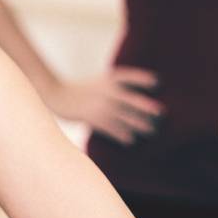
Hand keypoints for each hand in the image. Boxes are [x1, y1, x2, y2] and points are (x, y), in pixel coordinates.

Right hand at [44, 68, 161, 144]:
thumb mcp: (98, 82)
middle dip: (147, 107)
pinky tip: (130, 140)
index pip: (131, 76)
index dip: (144, 79)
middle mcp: (108, 91)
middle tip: (161, 113)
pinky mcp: (94, 118)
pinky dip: (123, 135)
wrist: (56, 94)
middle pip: (133, 100)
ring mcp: (101, 105)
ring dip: (140, 125)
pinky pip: (113, 129)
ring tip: (150, 131)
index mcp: (110, 79)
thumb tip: (133, 99)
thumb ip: (115, 87)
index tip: (157, 82)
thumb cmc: (80, 89)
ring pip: (126, 117)